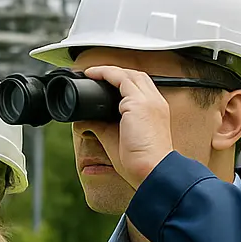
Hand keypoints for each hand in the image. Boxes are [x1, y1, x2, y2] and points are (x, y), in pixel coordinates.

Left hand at [83, 66, 173, 188]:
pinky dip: (106, 74)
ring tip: (93, 73)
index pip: (140, 87)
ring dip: (110, 71)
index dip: (122, 82)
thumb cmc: (139, 162)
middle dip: (116, 73)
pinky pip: (120, 80)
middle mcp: (155, 102)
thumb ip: (101, 126)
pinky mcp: (138, 103)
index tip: (104, 83)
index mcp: (155, 111)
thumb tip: (84, 120)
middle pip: (137, 77)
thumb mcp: (116, 138)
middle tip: (96, 75)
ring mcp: (148, 101)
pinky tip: (93, 75)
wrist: (151, 170)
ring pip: (129, 75)